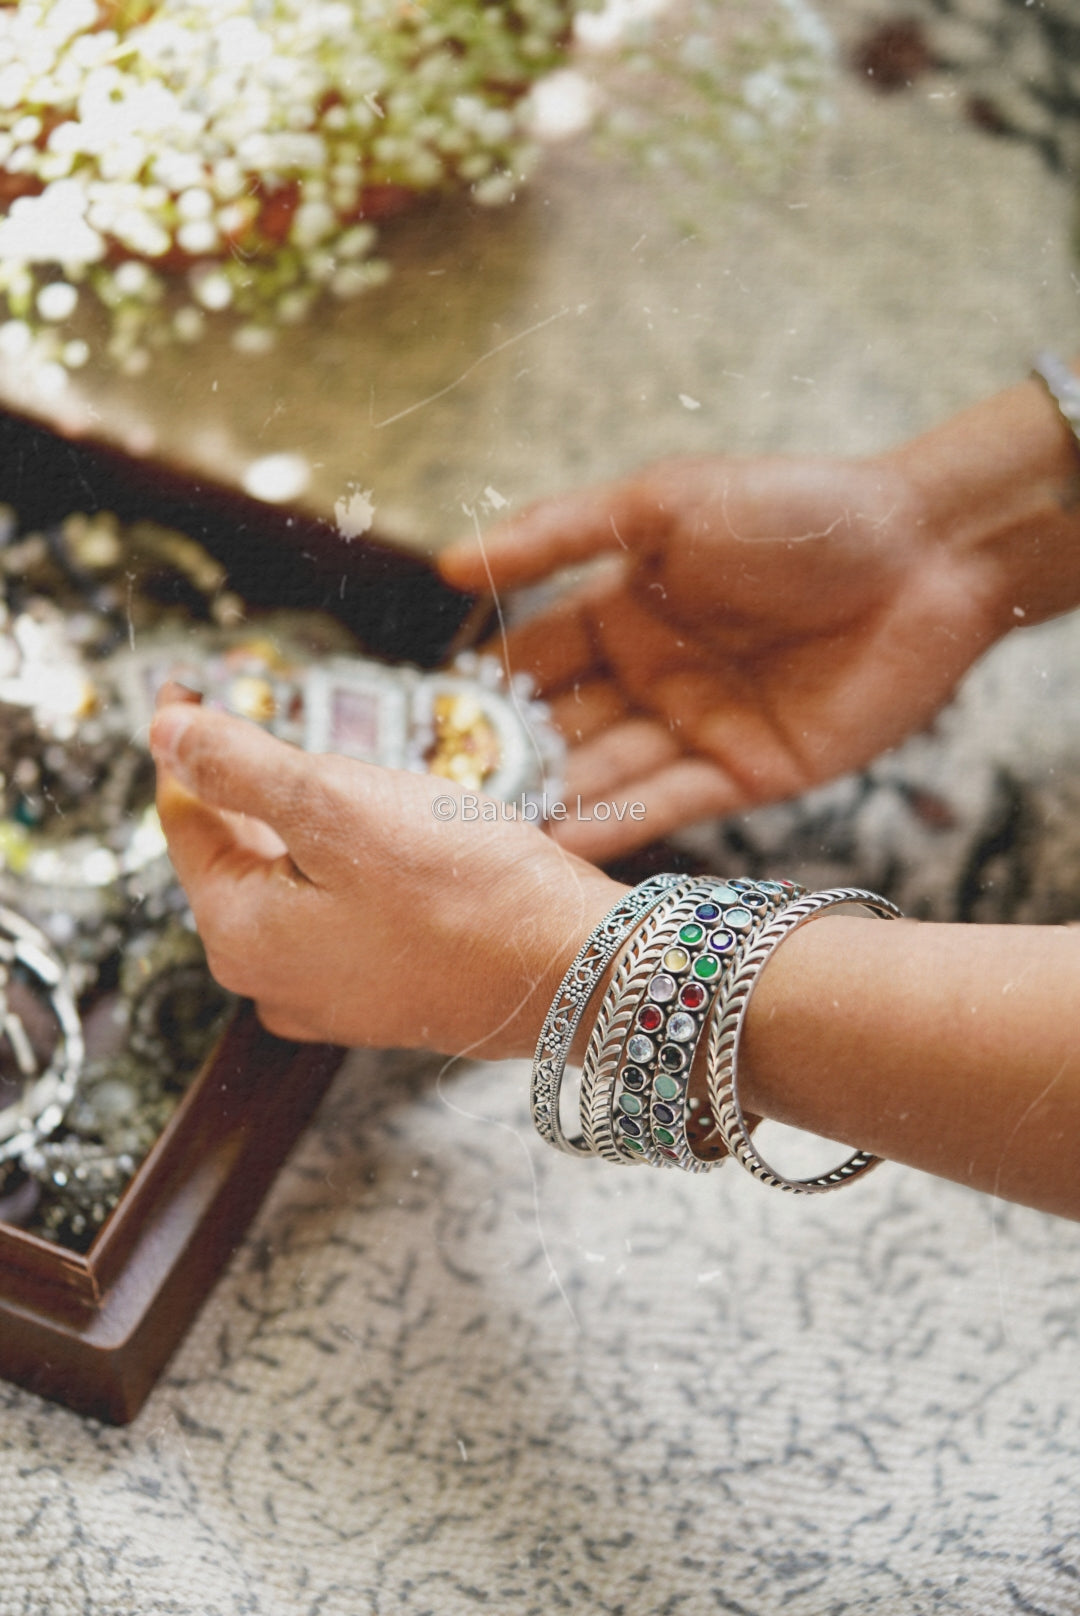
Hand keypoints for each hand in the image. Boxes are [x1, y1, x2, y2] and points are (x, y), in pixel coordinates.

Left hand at [150, 689, 621, 1053]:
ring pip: (294, 882)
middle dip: (252, 782)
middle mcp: (270, 979)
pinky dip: (350, 865)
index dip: (187, 743)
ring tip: (347, 770)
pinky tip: (394, 836)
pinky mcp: (384, 996)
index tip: (191, 688)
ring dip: (309, 822)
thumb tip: (168, 734)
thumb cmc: (463, 889)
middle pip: (238, 854)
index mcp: (239, 932)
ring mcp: (329, 996)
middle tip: (272, 713)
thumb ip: (241, 766)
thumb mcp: (338, 803)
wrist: (570, 969)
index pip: (185, 820)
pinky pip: (341, 913)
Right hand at [441, 452, 1007, 858]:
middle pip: (565, 728)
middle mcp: (654, 677)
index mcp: (625, 610)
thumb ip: (559, 534)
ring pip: (610, 774)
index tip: (419, 732)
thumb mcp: (662, 503)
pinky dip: (619, 823)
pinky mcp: (750, 775)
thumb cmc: (794, 509)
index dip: (482, 693)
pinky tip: (562, 841)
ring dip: (553, 805)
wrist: (924, 551)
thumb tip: (448, 564)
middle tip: (439, 807)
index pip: (535, 659)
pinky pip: (672, 802)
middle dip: (509, 765)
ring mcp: (700, 729)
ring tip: (484, 840)